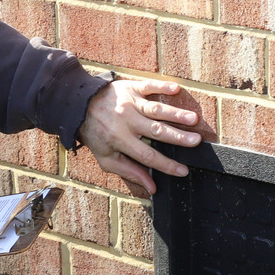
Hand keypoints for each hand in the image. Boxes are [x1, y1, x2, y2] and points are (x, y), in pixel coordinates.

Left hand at [77, 78, 216, 197]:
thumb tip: (152, 188)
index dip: (166, 165)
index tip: (183, 171)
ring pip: (156, 109)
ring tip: (193, 119)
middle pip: (156, 131)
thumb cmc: (95, 134)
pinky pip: (148, 86)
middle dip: (177, 137)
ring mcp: (130, 103)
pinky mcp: (131, 88)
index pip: (147, 155)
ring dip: (175, 113)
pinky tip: (176, 88)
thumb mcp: (106, 158)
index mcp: (121, 140)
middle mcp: (127, 121)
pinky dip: (162, 86)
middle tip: (196, 141)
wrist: (78, 106)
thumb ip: (130, 172)